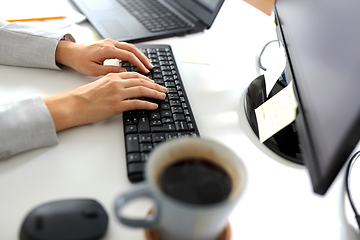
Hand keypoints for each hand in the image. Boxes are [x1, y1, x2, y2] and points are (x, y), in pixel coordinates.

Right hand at [43, 72, 166, 131]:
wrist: (73, 105)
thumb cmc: (83, 97)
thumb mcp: (99, 85)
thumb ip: (112, 84)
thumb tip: (123, 89)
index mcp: (112, 76)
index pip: (135, 75)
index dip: (147, 79)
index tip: (154, 83)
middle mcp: (116, 83)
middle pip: (142, 81)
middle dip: (155, 86)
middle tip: (163, 90)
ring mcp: (117, 94)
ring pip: (142, 90)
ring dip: (155, 93)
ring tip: (162, 96)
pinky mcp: (117, 105)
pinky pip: (137, 103)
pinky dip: (148, 104)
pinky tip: (153, 106)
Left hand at [55, 39, 152, 75]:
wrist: (72, 52)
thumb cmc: (80, 61)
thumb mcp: (94, 70)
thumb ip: (110, 71)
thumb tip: (124, 72)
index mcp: (107, 50)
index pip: (128, 56)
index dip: (139, 64)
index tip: (145, 71)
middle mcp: (110, 44)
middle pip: (132, 49)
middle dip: (143, 58)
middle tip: (151, 67)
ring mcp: (111, 42)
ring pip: (130, 47)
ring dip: (140, 55)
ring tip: (147, 64)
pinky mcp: (110, 44)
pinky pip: (125, 47)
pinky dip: (134, 53)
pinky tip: (138, 59)